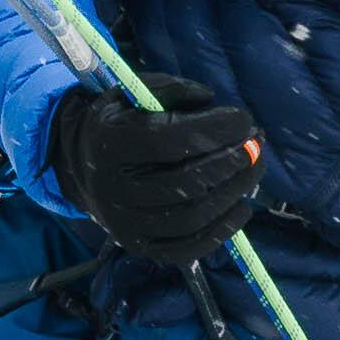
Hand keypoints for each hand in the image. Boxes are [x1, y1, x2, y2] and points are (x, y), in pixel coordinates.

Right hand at [47, 74, 263, 259]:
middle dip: (231, 163)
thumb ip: (171, 90)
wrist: (82, 165)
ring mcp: (124, 224)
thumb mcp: (134, 94)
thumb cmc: (120, 123)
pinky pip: (186, 249)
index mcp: (109, 145)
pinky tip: (242, 208)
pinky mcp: (139, 247)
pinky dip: (221, 231)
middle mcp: (113, 190)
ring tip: (254, 171)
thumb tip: (210, 99)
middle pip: (185, 183)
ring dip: (233, 194)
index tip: (244, 119)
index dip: (214, 130)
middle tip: (256, 145)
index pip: (169, 141)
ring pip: (191, 218)